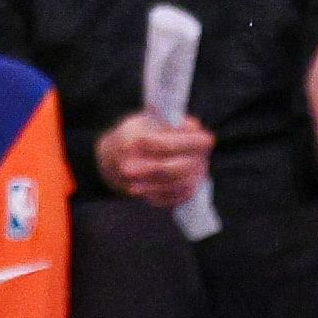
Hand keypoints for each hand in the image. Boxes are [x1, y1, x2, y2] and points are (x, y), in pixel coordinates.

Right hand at [95, 109, 215, 208]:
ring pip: (176, 184)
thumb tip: (195, 128)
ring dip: (195, 175)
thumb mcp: (147, 119)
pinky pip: (174, 198)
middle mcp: (132, 167)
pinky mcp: (146, 198)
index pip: (167, 145)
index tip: (208, 139)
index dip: (191, 143)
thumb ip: (171, 122)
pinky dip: (188, 189)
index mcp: (132, 142)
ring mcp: (137, 186)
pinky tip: (194, 179)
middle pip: (173, 168)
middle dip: (196, 160)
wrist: (110, 159)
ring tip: (202, 164)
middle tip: (206, 152)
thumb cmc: (133, 134)